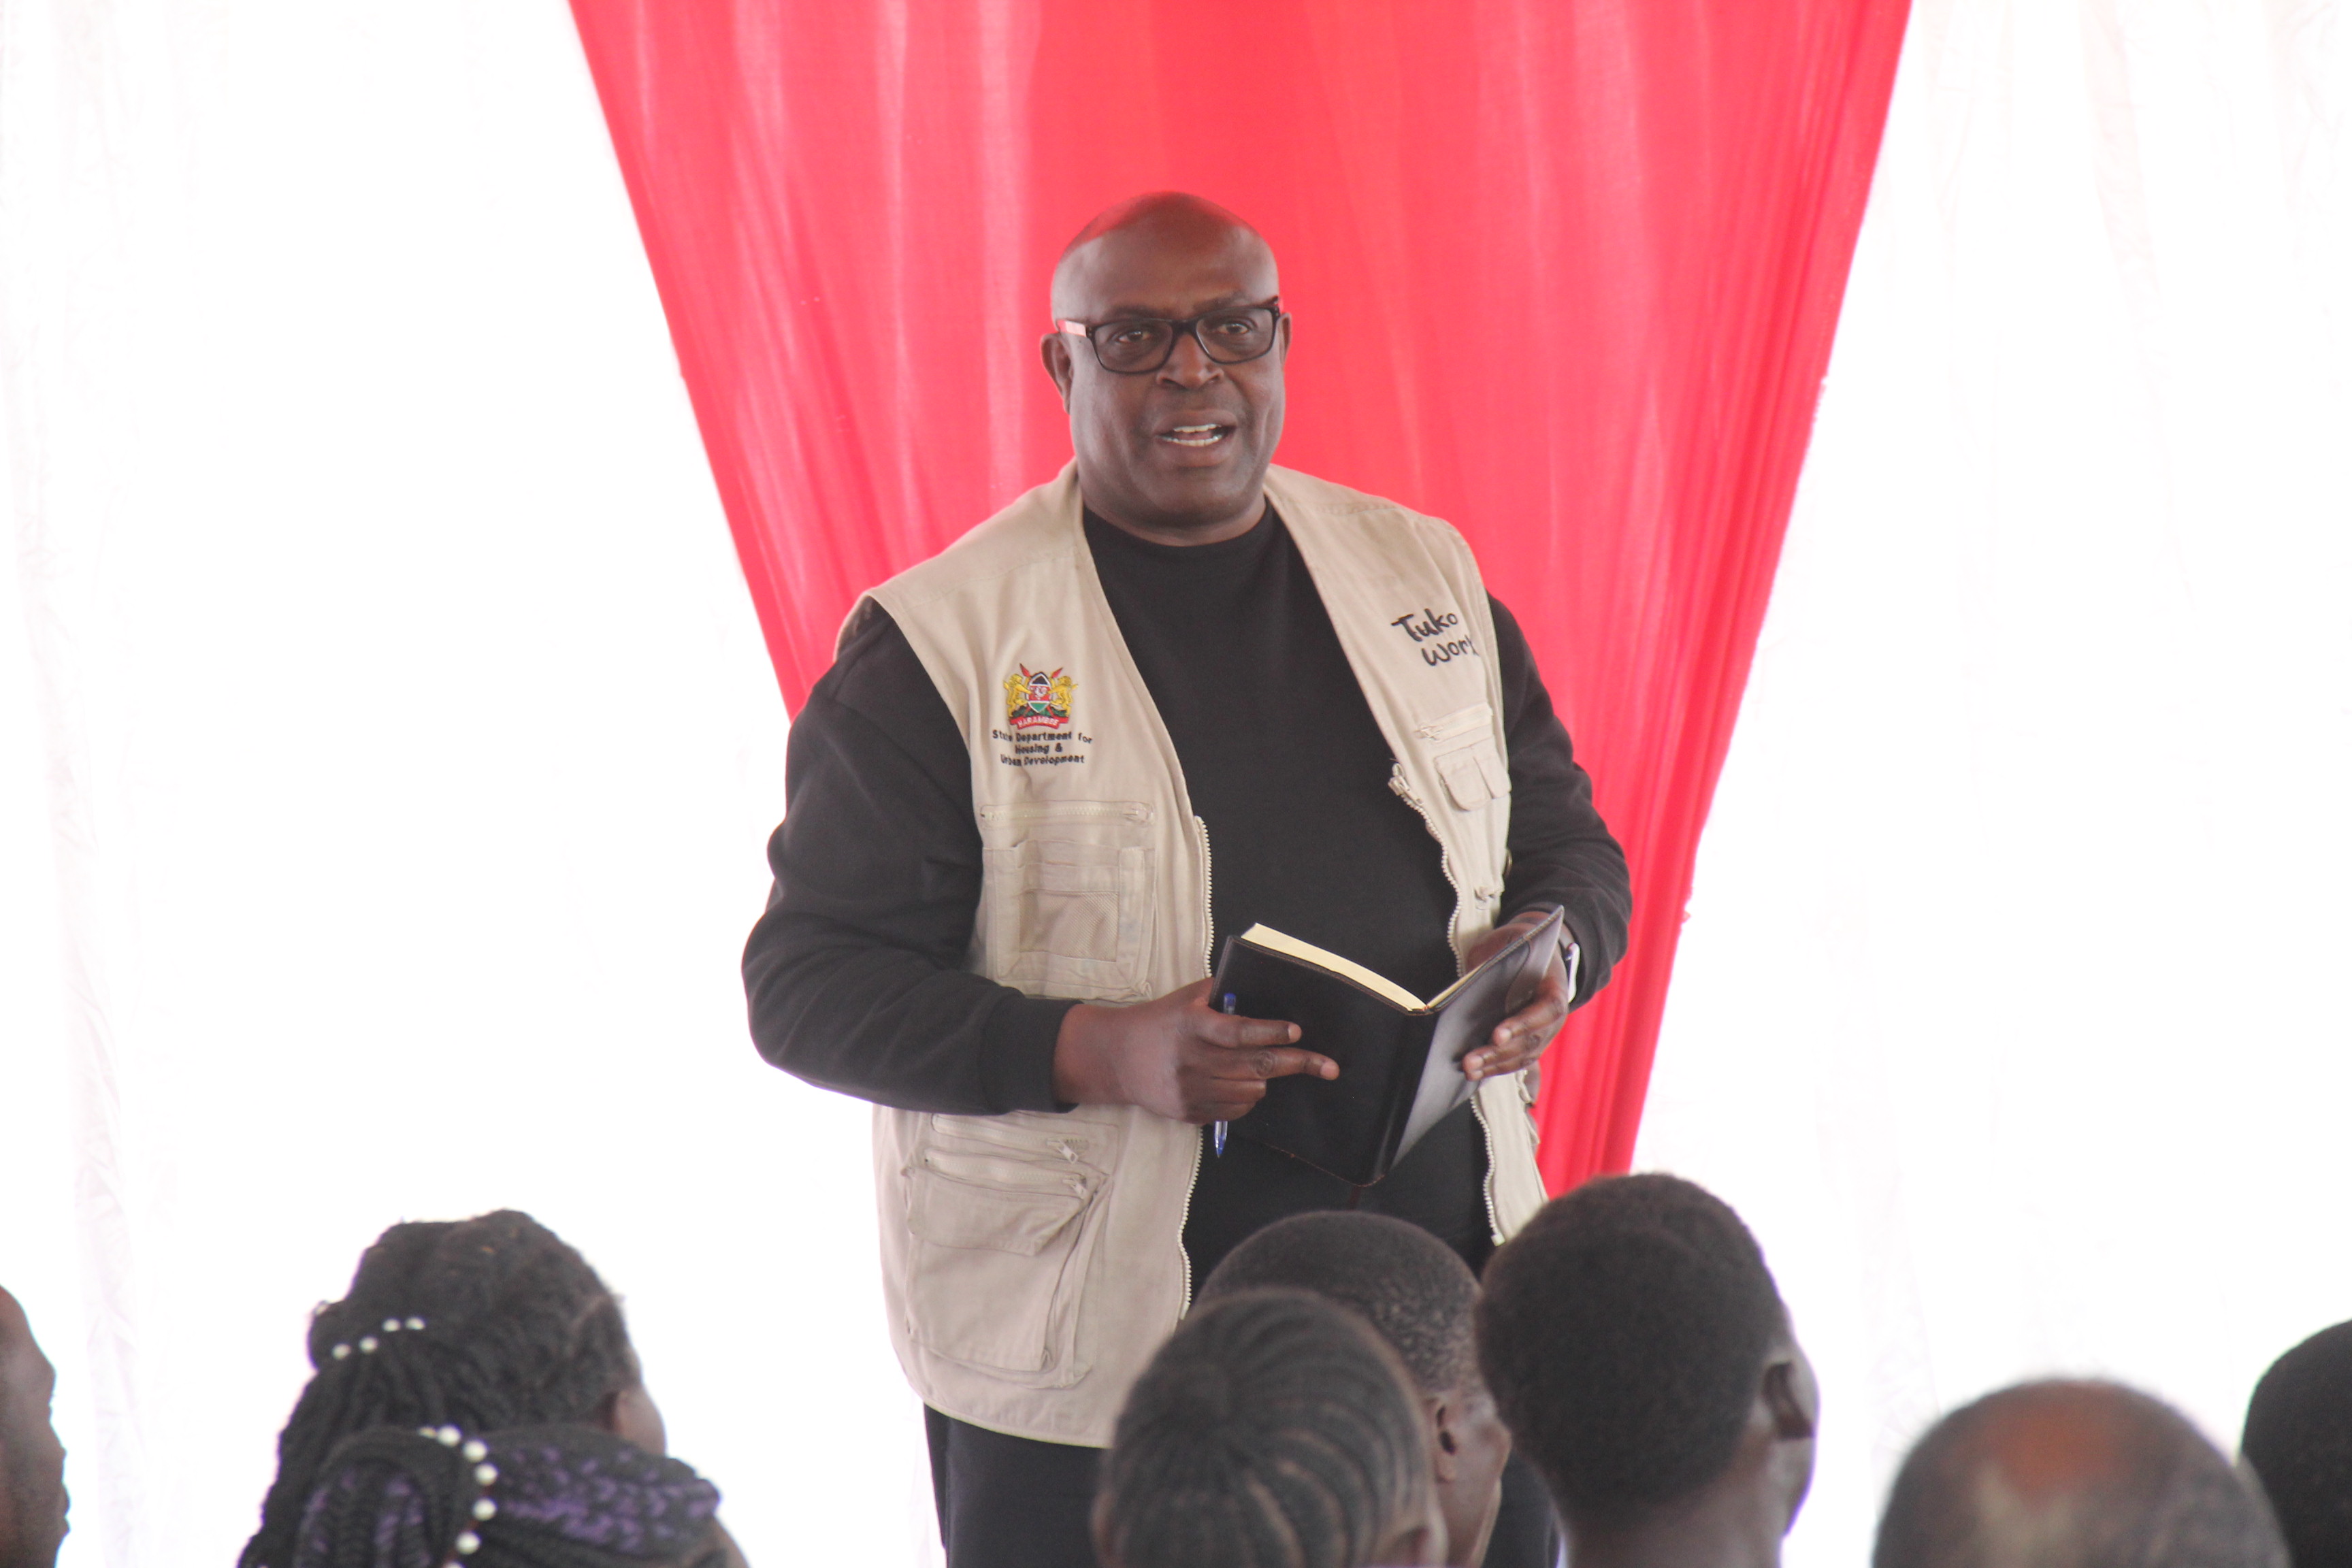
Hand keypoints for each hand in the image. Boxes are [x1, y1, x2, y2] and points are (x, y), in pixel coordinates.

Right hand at [1052, 978, 1337, 1123]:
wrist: (1116, 1058)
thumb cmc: (1160, 1021)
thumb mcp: (1187, 997)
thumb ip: (1223, 992)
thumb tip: (1266, 990)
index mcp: (1192, 1025)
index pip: (1239, 1032)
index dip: (1271, 1032)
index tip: (1296, 1031)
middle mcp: (1192, 1060)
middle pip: (1256, 1065)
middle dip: (1298, 1064)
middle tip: (1328, 1066)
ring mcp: (1190, 1090)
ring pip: (1251, 1091)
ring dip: (1265, 1079)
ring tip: (1260, 1066)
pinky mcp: (1189, 1112)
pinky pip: (1235, 1110)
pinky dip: (1246, 1097)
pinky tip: (1237, 1083)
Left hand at [1458, 910, 1571, 1081]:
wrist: (1535, 951)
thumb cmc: (1519, 944)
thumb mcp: (1508, 941)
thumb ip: (1494, 959)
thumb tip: (1468, 985)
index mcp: (1555, 987)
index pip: (1546, 1010)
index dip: (1523, 1024)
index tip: (1496, 1034)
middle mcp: (1554, 1016)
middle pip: (1531, 1040)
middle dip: (1498, 1053)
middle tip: (1469, 1061)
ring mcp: (1544, 1033)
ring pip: (1523, 1056)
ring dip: (1494, 1066)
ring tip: (1468, 1070)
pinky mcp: (1530, 1042)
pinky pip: (1517, 1060)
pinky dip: (1496, 1068)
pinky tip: (1475, 1072)